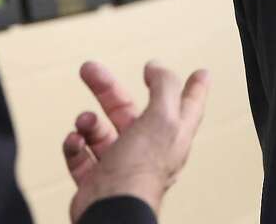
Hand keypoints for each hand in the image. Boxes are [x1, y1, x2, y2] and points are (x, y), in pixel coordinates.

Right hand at [62, 60, 209, 221]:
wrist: (111, 208)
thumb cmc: (140, 170)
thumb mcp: (162, 117)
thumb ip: (163, 86)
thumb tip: (157, 67)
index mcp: (172, 134)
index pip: (189, 105)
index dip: (195, 88)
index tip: (201, 73)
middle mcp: (148, 149)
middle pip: (129, 110)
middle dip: (108, 89)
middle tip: (90, 69)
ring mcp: (121, 165)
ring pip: (101, 132)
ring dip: (88, 122)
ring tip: (83, 122)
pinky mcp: (97, 179)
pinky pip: (81, 154)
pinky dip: (74, 145)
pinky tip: (75, 141)